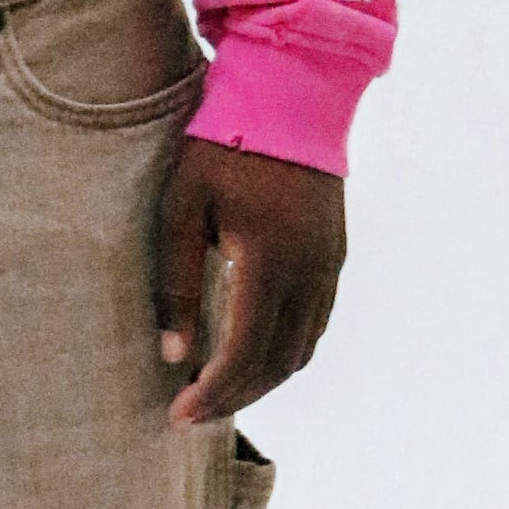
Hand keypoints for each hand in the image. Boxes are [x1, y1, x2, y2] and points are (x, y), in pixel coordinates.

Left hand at [153, 135, 345, 425]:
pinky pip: (314, 325)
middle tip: (193, 412)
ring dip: (262, 379)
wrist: (289, 93)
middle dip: (235, 397)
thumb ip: (176, 281)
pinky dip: (284, 350)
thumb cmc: (223, 143)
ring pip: (300, 351)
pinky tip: (254, 350)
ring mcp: (329, 267)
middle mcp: (309, 275)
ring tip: (219, 389)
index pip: (243, 355)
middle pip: (276, 365)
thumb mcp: (183, 205)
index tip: (177, 415)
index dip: (212, 393)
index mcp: (270, 263)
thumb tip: (173, 356)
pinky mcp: (335, 256)